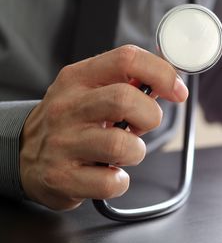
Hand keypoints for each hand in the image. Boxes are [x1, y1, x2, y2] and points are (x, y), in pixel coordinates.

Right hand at [20, 45, 187, 209]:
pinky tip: (109, 173)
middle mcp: (68, 107)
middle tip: (144, 126)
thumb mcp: (90, 91)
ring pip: (121, 145)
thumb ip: (127, 82)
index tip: (177, 91)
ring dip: (136, 152)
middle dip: (150, 116)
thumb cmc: (71, 122)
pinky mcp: (62, 177)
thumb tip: (169, 79)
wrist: (23, 155)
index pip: (127, 59)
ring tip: (123, 152)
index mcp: (78, 78)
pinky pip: (111, 182)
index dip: (162, 73)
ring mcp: (62, 143)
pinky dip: (120, 181)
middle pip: (125, 100)